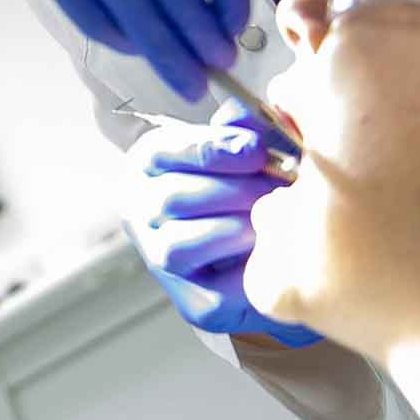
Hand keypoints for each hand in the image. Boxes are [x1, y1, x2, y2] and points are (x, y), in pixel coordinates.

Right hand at [122, 101, 319, 346]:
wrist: (261, 256)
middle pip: (173, 197)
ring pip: (181, 243)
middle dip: (234, 191)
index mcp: (150, 166)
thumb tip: (246, 116)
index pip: (164, 152)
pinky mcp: (191, 303)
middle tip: (278, 187)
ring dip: (235, 228)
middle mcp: (141, 212)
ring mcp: (159, 258)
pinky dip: (246, 271)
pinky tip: (271, 256)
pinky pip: (212, 289)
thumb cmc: (245, 190)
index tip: (253, 150)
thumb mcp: (239, 151)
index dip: (210, 149)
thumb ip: (240, 131)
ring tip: (272, 219)